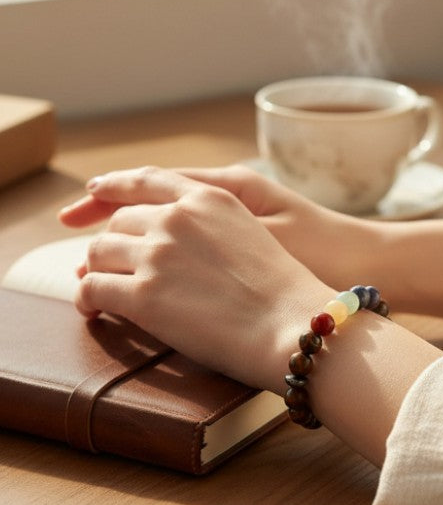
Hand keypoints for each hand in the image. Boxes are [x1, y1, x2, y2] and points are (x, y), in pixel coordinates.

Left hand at [59, 166, 331, 390]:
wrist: (293, 324)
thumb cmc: (284, 289)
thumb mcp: (256, 230)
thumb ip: (213, 222)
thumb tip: (176, 238)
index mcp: (209, 198)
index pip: (149, 180)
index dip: (115, 186)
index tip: (94, 192)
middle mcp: (178, 218)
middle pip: (119, 221)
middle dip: (112, 244)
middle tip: (110, 267)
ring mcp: (158, 254)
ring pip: (99, 252)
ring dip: (97, 271)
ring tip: (101, 291)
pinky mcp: (145, 294)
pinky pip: (94, 289)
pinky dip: (87, 299)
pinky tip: (95, 310)